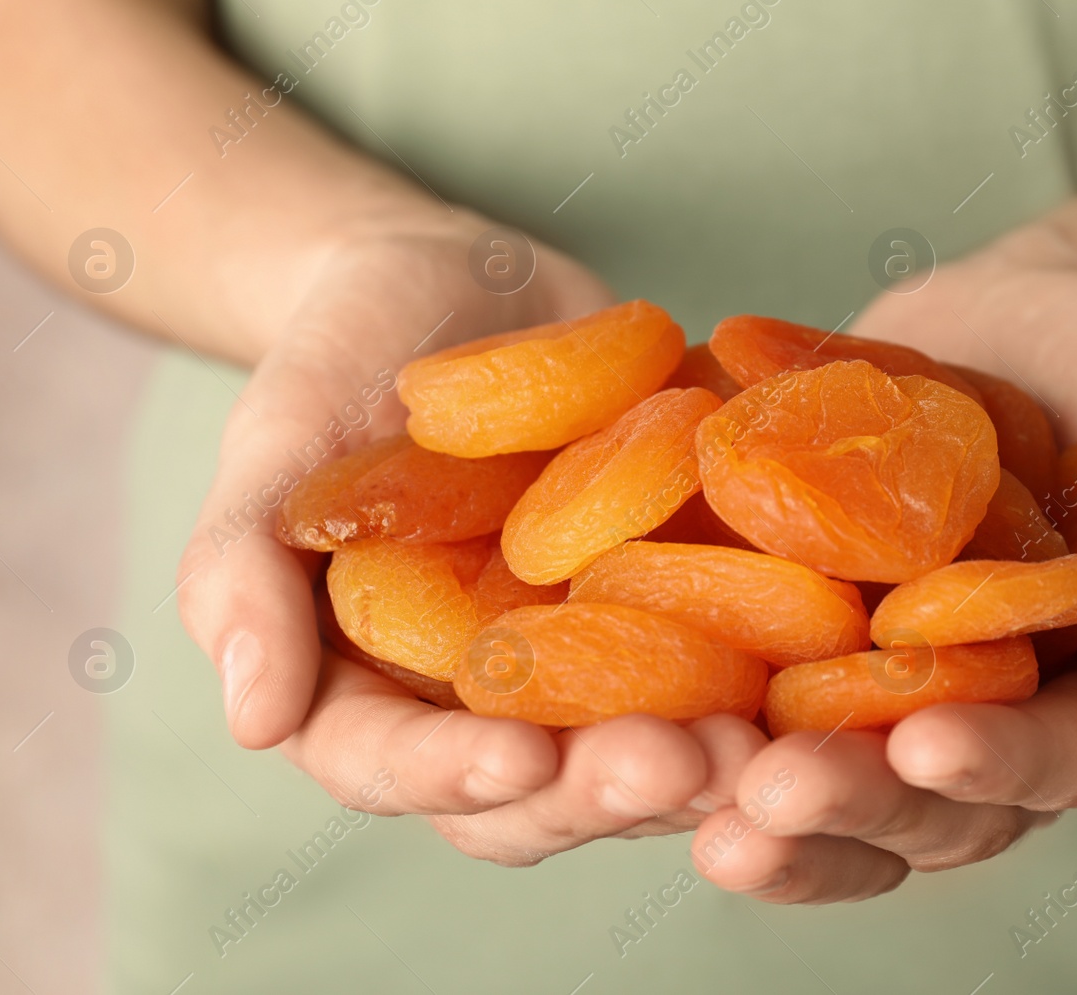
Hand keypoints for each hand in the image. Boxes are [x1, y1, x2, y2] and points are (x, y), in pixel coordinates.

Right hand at [175, 226, 763, 859]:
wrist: (456, 282)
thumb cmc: (337, 359)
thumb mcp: (276, 442)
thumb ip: (242, 570)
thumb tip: (251, 721)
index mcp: (368, 693)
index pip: (394, 770)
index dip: (452, 777)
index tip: (522, 755)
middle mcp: (482, 706)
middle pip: (538, 793)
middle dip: (607, 790)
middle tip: (685, 761)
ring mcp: (583, 668)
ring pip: (640, 751)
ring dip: (705, 761)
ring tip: (770, 739)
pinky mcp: (669, 614)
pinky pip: (724, 661)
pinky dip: (772, 676)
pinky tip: (834, 660)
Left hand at [692, 249, 1076, 902]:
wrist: (1027, 310)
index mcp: (1068, 711)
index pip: (1037, 768)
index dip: (987, 766)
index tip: (927, 747)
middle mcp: (957, 716)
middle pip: (902, 799)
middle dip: (840, 801)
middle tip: (770, 794)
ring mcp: (862, 677)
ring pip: (805, 761)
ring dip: (741, 783)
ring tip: (676, 773)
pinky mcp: (786, 622)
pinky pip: (731, 666)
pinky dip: (676, 679)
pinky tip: (607, 677)